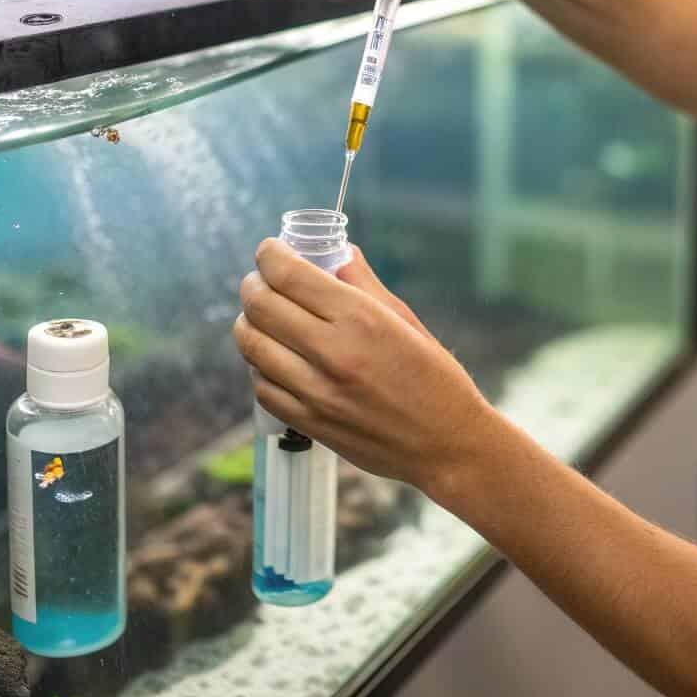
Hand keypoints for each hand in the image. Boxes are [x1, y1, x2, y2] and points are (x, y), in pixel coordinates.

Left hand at [233, 241, 497, 493]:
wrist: (447, 446)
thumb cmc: (436, 380)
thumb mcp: (407, 322)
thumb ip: (365, 285)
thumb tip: (339, 254)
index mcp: (361, 319)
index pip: (288, 274)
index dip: (269, 254)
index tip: (270, 251)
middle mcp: (334, 353)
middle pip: (260, 306)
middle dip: (253, 284)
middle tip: (261, 281)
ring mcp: (317, 392)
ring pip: (251, 345)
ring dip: (249, 324)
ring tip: (261, 318)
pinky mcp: (309, 423)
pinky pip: (261, 386)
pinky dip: (259, 366)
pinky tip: (274, 358)